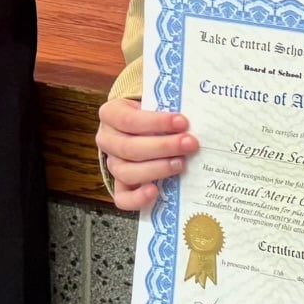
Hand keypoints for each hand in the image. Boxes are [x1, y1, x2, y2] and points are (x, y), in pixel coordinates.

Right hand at [95, 97, 198, 213]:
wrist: (141, 131)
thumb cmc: (151, 117)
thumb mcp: (153, 105)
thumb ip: (167, 112)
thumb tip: (197, 121)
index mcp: (111, 114)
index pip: (129, 119)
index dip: (156, 122)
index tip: (182, 122)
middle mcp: (107, 140)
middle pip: (129, 148)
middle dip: (163, 147)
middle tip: (189, 144)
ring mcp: (112, 164)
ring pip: (127, 172)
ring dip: (157, 169)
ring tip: (181, 164)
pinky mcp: (119, 186)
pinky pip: (122, 198)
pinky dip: (138, 198)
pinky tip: (156, 191)